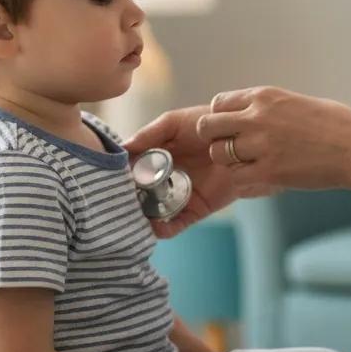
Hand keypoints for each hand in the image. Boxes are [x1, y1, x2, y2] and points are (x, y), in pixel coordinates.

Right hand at [124, 104, 237, 238]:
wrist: (241, 138)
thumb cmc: (206, 123)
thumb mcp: (173, 123)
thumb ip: (149, 134)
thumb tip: (123, 148)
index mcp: (155, 157)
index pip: (132, 170)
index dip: (121, 177)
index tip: (109, 183)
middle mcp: (164, 178)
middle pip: (140, 195)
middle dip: (129, 201)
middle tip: (117, 207)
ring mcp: (179, 194)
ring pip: (156, 212)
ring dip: (144, 218)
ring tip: (133, 221)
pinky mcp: (197, 208)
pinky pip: (178, 222)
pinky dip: (166, 229)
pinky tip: (156, 228)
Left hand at [197, 86, 350, 192]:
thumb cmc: (337, 125)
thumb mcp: (297, 102)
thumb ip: (268, 107)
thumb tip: (250, 113)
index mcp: (265, 96)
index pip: (218, 103)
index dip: (220, 119)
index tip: (232, 130)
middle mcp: (257, 117)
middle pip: (206, 126)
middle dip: (214, 139)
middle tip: (232, 149)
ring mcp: (261, 145)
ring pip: (218, 154)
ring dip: (229, 162)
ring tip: (250, 165)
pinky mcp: (269, 172)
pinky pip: (236, 178)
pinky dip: (244, 181)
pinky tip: (260, 179)